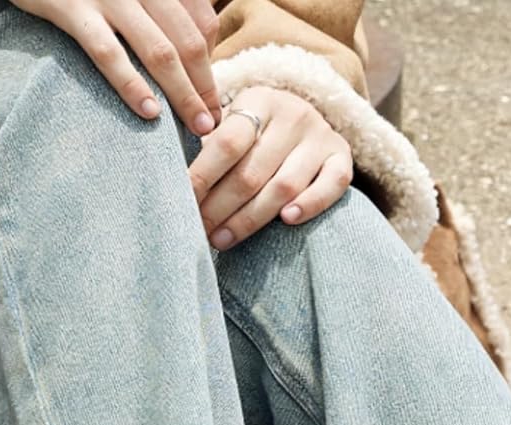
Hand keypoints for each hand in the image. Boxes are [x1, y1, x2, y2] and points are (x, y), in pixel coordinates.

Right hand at [12, 0, 221, 132]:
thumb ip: (159, 12)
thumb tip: (194, 56)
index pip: (202, 23)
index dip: (212, 65)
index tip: (213, 101)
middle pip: (189, 41)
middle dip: (205, 87)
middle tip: (210, 123)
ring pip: (159, 50)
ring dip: (183, 94)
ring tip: (196, 127)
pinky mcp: (71, 7)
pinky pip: (108, 52)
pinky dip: (132, 84)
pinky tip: (150, 112)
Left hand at [188, 86, 353, 248]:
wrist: (304, 118)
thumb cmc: (257, 132)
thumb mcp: (233, 124)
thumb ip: (209, 143)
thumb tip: (168, 179)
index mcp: (259, 100)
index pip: (227, 142)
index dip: (202, 176)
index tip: (181, 202)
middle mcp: (293, 114)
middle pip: (252, 170)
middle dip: (220, 206)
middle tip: (199, 231)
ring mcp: (320, 137)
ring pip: (284, 185)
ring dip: (251, 218)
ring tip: (223, 239)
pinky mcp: (342, 158)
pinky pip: (331, 186)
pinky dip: (310, 204)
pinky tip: (286, 221)